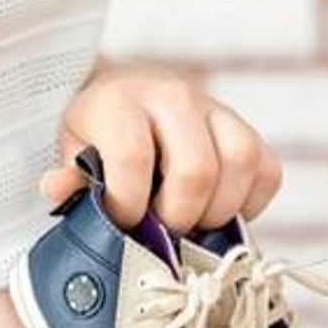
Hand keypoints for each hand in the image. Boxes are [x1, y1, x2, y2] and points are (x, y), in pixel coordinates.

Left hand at [40, 60, 282, 233]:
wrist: (125, 96)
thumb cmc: (97, 136)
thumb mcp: (72, 152)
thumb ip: (69, 178)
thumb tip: (59, 189)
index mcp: (121, 102)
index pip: (133, 160)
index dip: (128, 206)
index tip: (122, 221)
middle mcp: (174, 97)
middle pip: (197, 170)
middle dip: (179, 217)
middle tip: (162, 231)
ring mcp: (216, 110)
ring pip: (241, 165)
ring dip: (218, 211)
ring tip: (192, 224)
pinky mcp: (248, 129)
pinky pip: (268, 171)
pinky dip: (250, 204)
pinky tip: (217, 211)